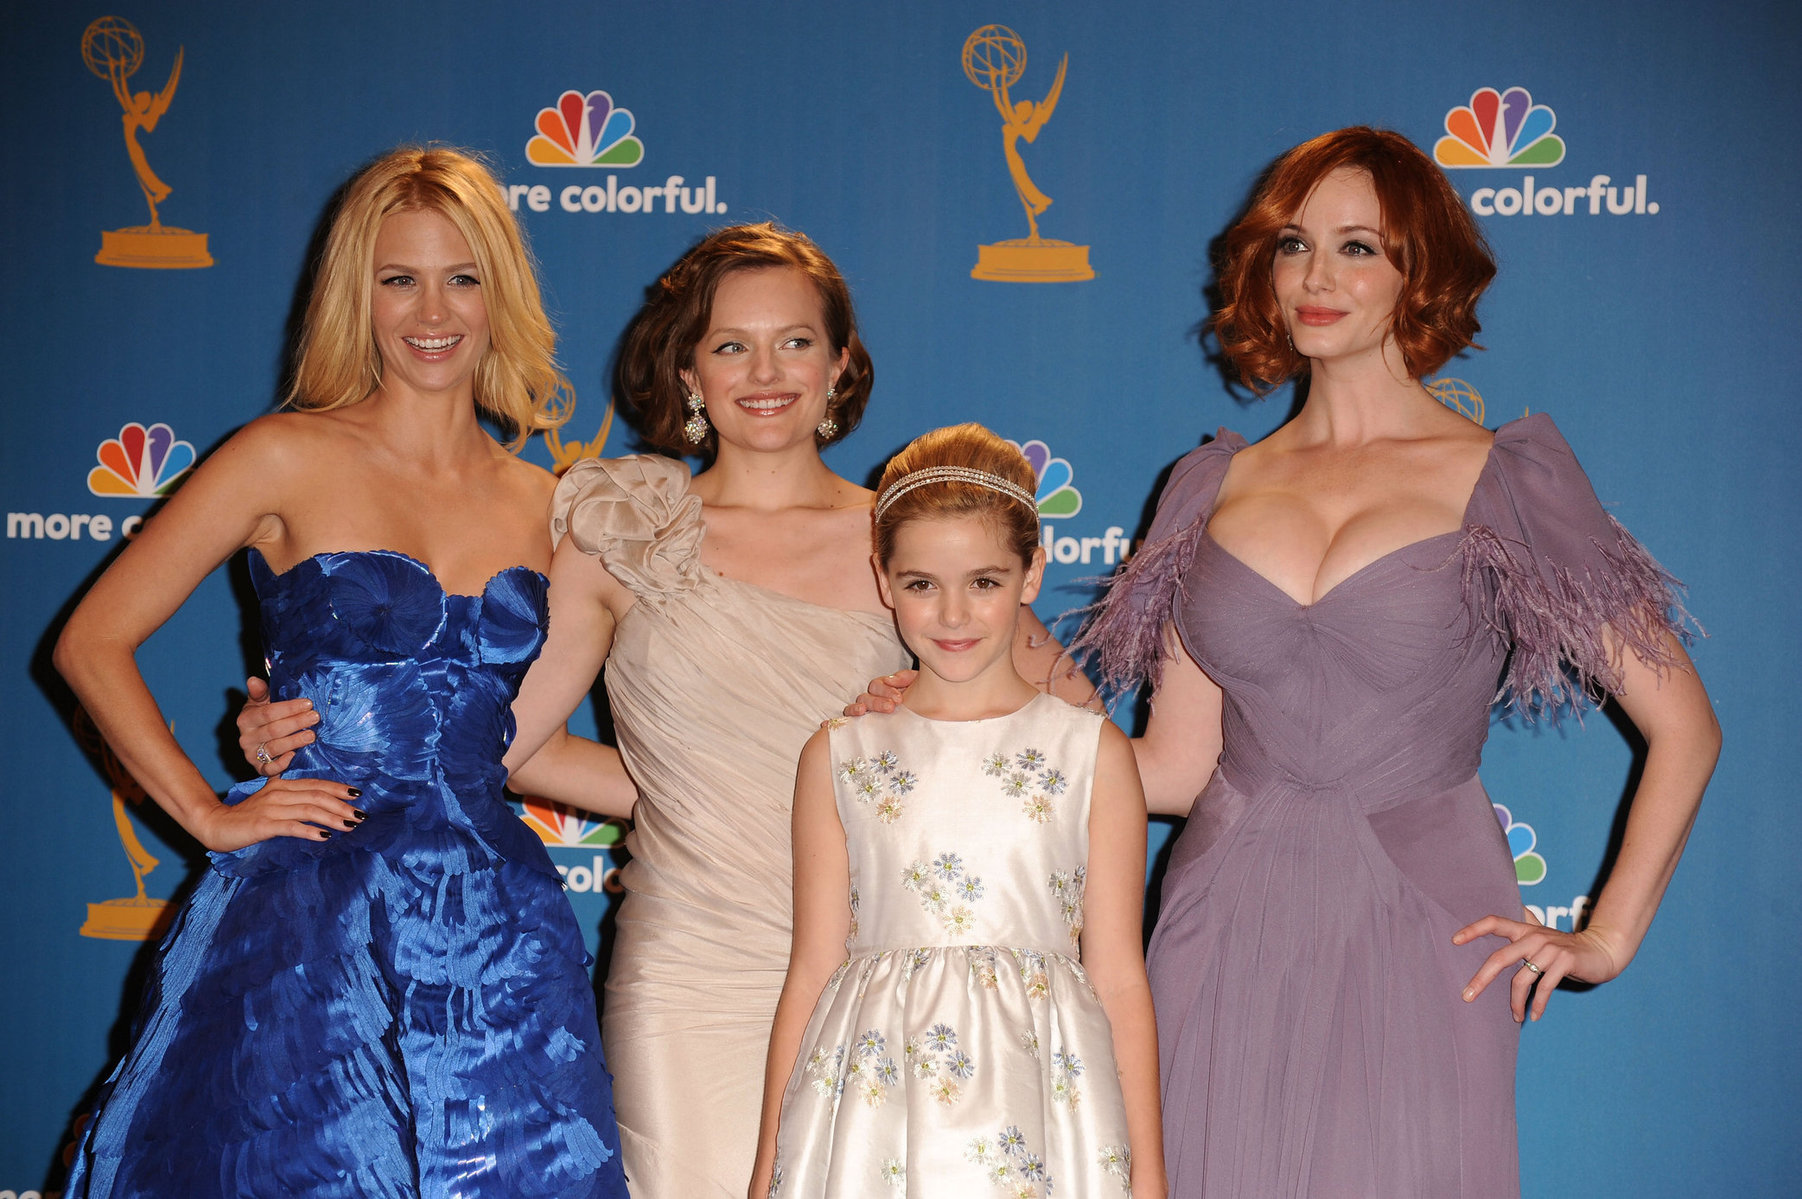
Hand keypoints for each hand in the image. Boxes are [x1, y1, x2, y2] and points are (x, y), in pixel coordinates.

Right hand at [191, 775, 364, 851]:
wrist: (215, 824)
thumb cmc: (246, 817)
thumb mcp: (271, 801)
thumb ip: (291, 797)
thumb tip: (315, 799)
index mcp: (282, 785)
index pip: (316, 784)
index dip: (338, 788)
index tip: (358, 794)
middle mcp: (279, 793)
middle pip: (317, 795)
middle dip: (342, 804)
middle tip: (362, 814)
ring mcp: (271, 808)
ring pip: (308, 809)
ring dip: (332, 817)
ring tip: (350, 825)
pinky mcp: (263, 824)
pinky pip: (291, 826)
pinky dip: (309, 830)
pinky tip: (324, 836)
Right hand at [237, 676, 318, 775]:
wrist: (259, 741)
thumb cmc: (265, 718)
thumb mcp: (261, 703)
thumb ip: (260, 692)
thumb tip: (253, 680)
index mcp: (246, 719)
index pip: (268, 712)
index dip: (289, 708)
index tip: (308, 703)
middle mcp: (246, 738)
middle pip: (273, 730)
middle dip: (296, 722)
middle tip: (315, 717)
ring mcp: (251, 755)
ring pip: (274, 748)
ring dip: (294, 741)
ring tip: (312, 735)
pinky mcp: (258, 769)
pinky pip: (269, 769)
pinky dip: (281, 764)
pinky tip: (294, 756)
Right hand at [842, 669, 915, 717]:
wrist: (929, 712)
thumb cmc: (921, 697)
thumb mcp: (916, 683)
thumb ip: (906, 677)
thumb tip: (890, 680)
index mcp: (885, 688)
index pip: (877, 685)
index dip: (886, 691)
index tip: (899, 699)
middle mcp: (874, 698)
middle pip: (867, 696)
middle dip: (878, 702)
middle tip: (890, 707)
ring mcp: (868, 710)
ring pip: (859, 704)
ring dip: (862, 708)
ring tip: (865, 711)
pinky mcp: (864, 723)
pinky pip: (850, 717)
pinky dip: (849, 714)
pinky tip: (850, 716)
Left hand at [1454, 908, 1623, 1021]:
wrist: (1602, 951)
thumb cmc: (1565, 947)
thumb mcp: (1543, 935)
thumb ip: (1525, 924)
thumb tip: (1511, 909)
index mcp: (1525, 929)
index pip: (1494, 922)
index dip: (1473, 929)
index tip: (1454, 940)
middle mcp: (1534, 937)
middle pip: (1501, 957)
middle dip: (1481, 978)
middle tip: (1467, 996)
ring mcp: (1550, 949)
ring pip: (1522, 978)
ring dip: (1516, 1002)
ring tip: (1515, 1017)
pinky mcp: (1565, 962)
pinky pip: (1545, 987)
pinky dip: (1538, 1004)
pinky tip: (1533, 1015)